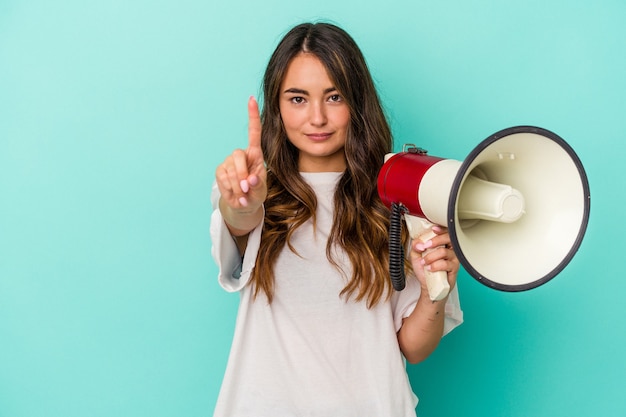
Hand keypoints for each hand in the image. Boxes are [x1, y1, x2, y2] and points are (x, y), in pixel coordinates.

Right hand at [215, 97, 266, 211]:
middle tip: (247, 188)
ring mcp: (228, 162)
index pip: (254, 132)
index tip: (252, 99)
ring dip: (238, 187)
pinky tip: (236, 195)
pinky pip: (223, 179)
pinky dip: (230, 190)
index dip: (253, 116)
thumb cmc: (255, 193)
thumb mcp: (261, 190)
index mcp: (255, 154)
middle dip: (242, 174)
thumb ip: (257, 185)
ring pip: (230, 171)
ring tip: (243, 195)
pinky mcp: (220, 170)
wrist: (243, 204)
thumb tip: (250, 180)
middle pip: (237, 155)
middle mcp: (241, 154)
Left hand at [409, 225, 458, 297]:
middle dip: (435, 241)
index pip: (445, 232)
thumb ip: (415, 246)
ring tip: (424, 263)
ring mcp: (453, 258)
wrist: (427, 284)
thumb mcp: (416, 255)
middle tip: (425, 247)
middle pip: (448, 238)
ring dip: (430, 257)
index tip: (433, 229)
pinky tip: (430, 269)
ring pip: (444, 252)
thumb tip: (419, 244)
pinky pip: (445, 264)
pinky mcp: (454, 268)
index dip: (441, 229)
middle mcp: (450, 249)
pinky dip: (435, 266)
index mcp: (442, 243)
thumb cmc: (424, 269)